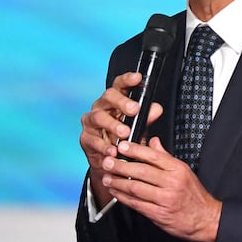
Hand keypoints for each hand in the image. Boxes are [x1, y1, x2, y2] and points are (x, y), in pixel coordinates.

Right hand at [79, 71, 161, 206]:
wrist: (110, 163)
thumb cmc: (124, 139)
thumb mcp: (139, 128)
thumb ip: (146, 118)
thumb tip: (156, 108)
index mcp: (115, 101)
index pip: (119, 85)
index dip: (127, 79)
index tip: (137, 77)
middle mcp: (101, 107)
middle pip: (108, 96)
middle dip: (122, 101)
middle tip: (135, 109)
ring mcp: (91, 122)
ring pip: (99, 117)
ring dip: (113, 125)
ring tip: (125, 133)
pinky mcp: (86, 138)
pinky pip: (93, 140)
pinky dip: (104, 146)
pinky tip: (113, 151)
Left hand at [100, 136, 220, 241]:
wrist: (206, 219)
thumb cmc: (194, 195)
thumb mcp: (184, 171)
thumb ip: (165, 157)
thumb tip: (153, 142)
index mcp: (177, 169)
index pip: (152, 155)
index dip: (134, 150)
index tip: (121, 146)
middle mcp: (171, 183)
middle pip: (140, 171)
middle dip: (120, 165)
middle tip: (108, 161)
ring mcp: (164, 199)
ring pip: (135, 187)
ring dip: (118, 182)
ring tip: (107, 178)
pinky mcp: (158, 214)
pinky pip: (136, 204)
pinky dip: (123, 197)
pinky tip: (116, 192)